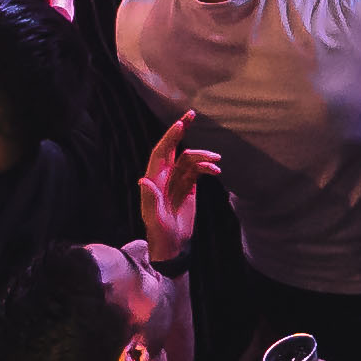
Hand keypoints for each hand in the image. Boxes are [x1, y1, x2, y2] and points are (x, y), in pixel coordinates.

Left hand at [137, 117, 213, 263]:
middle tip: (192, 113)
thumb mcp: (154, 219)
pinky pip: (198, 171)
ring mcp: (177, 181)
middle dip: (182, 130)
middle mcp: (165, 177)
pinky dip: (207, 168)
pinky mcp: (189, 188)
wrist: (172, 247)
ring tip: (217, 161)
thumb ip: (149, 200)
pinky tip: (216, 173)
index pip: (161, 153)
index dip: (170, 137)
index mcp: (154, 180)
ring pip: (190, 159)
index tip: (180, 124)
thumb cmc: (159, 234)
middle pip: (173, 148)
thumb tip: (143, 180)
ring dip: (203, 156)